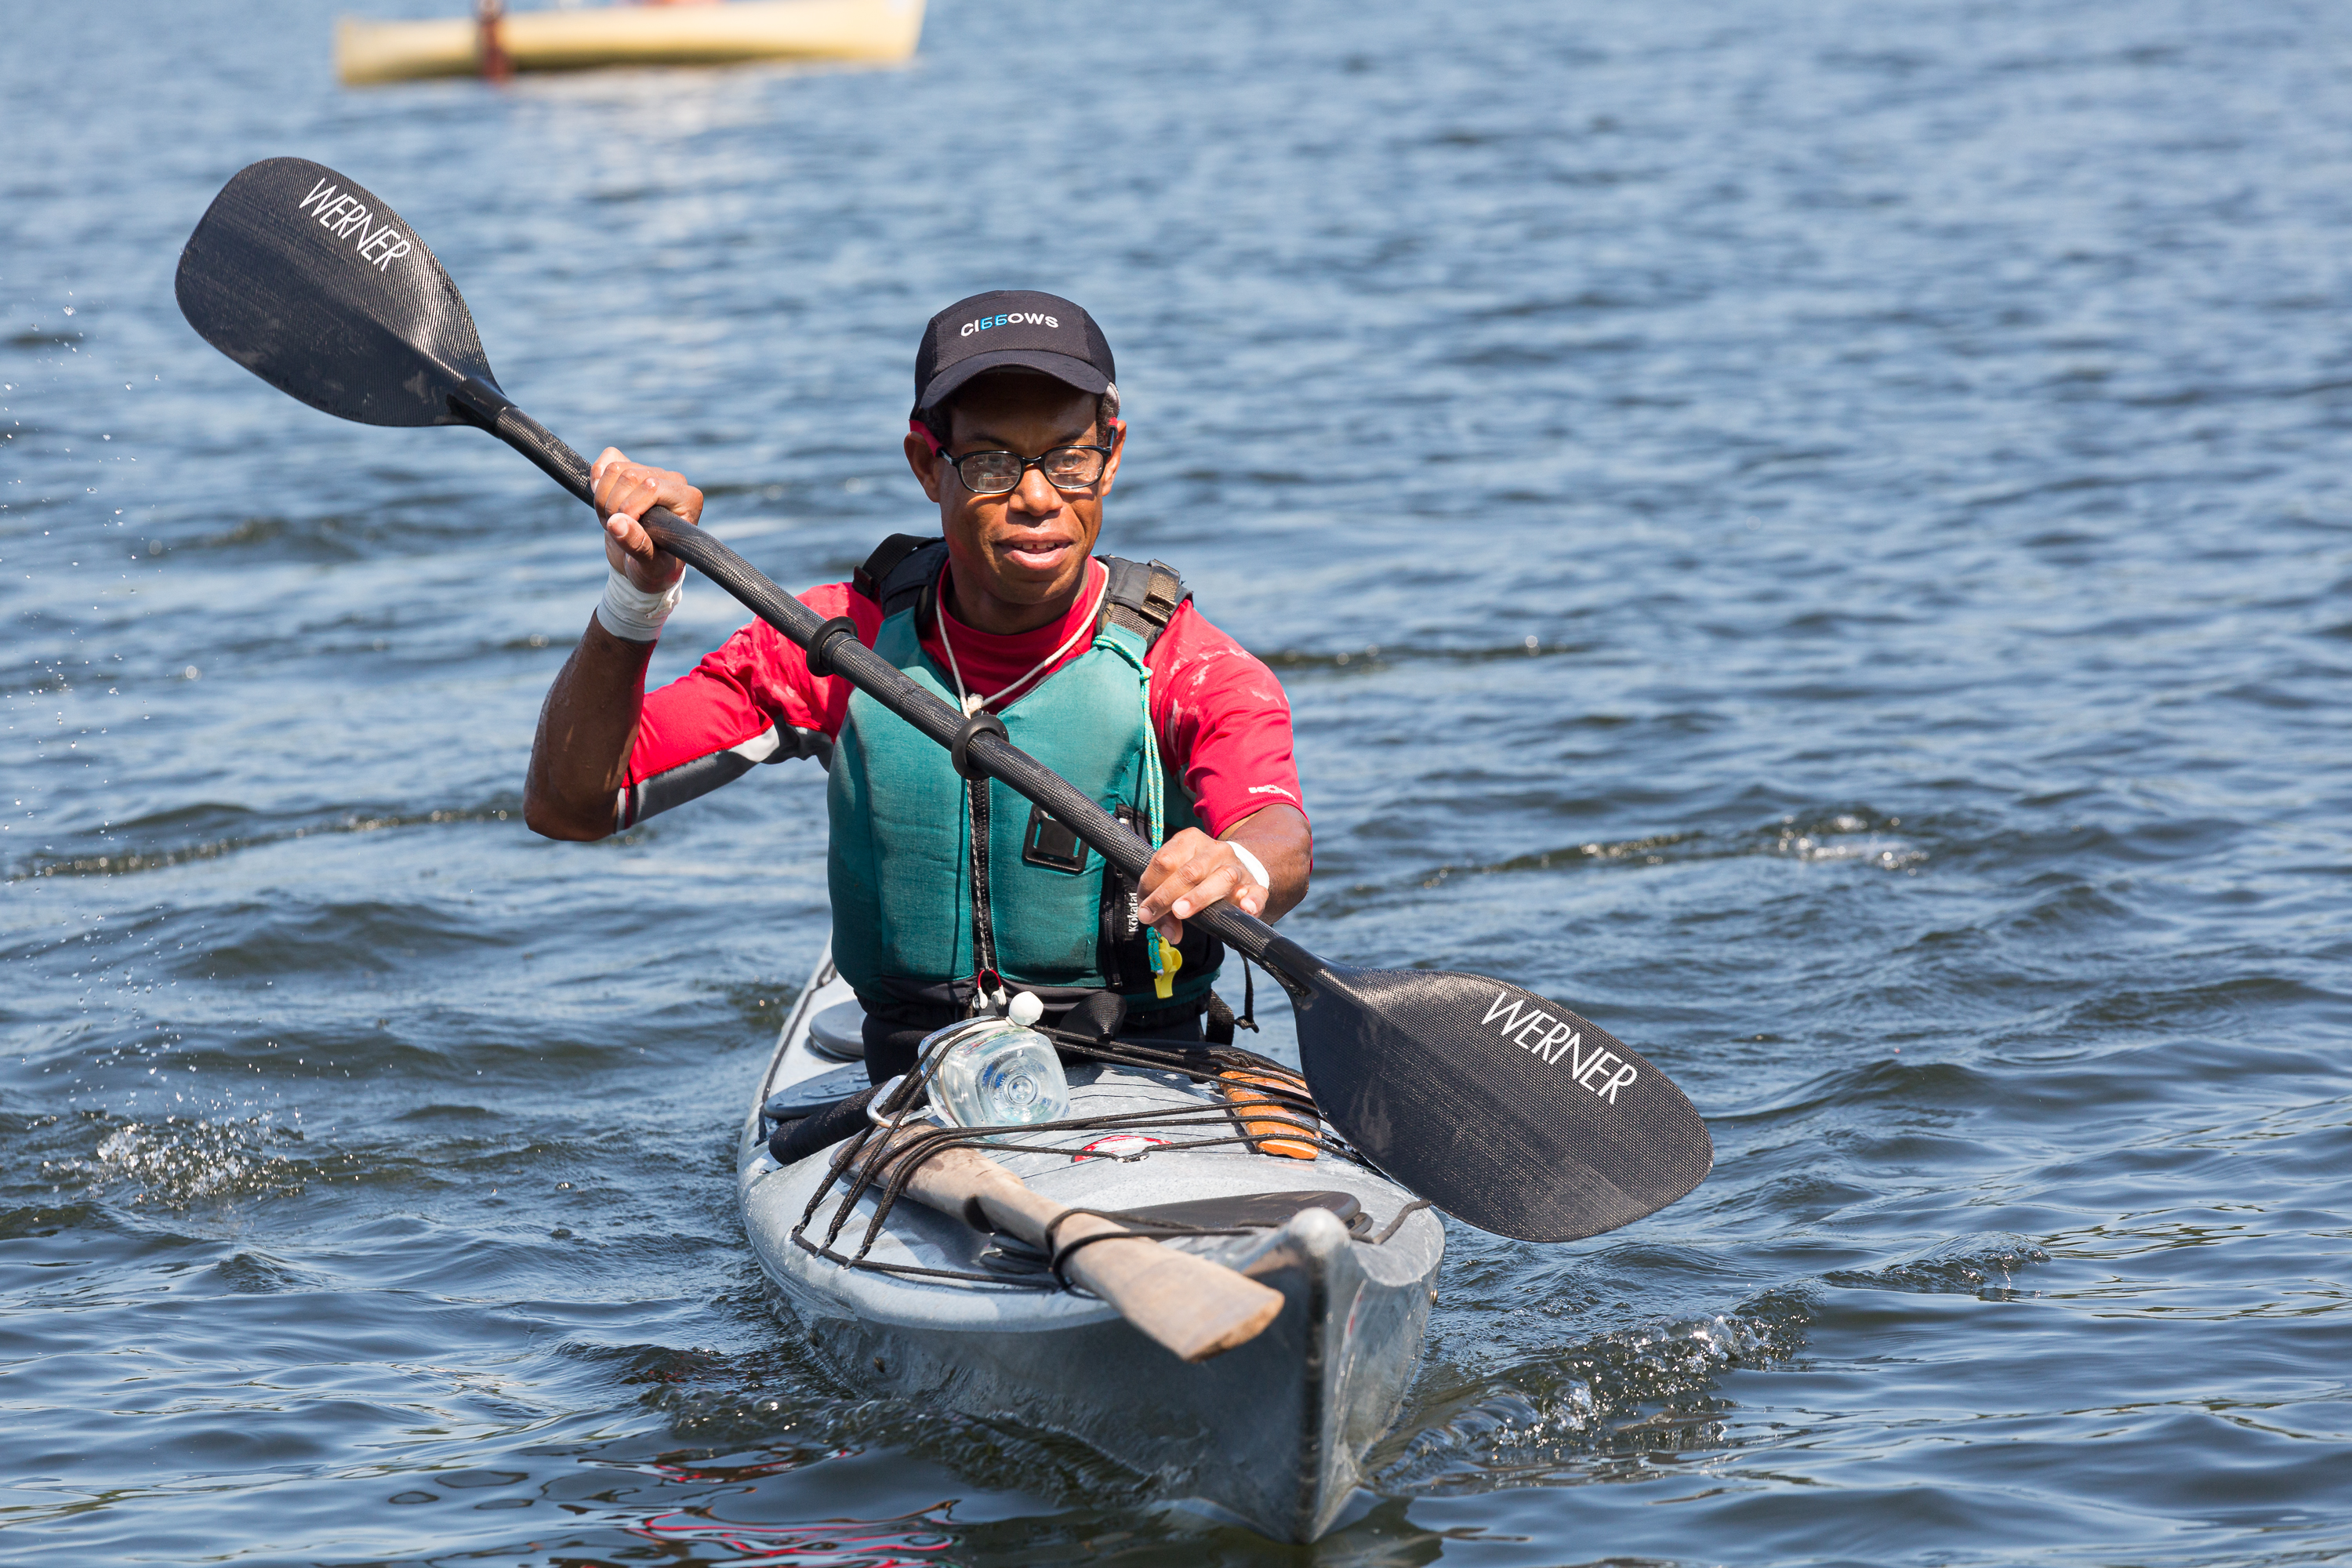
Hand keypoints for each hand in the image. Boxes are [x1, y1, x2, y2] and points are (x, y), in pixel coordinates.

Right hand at [591, 447, 700, 592]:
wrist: (641, 565)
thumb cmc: (654, 569)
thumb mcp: (649, 567)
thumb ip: (637, 546)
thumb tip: (616, 523)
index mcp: (688, 500)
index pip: (651, 486)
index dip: (628, 507)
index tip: (621, 531)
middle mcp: (673, 481)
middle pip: (630, 476)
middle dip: (612, 506)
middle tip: (614, 531)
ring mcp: (652, 471)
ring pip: (615, 469)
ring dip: (603, 499)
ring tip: (613, 522)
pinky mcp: (632, 467)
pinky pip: (609, 458)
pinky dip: (597, 480)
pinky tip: (603, 501)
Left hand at [1135, 828, 1270, 943]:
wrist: (1237, 869)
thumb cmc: (1198, 878)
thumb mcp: (1175, 881)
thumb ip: (1164, 905)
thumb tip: (1169, 931)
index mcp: (1190, 841)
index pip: (1164, 861)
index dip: (1150, 887)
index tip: (1145, 911)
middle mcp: (1215, 850)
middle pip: (1189, 871)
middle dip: (1167, 895)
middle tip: (1152, 915)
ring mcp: (1237, 867)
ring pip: (1222, 878)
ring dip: (1199, 897)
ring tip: (1181, 912)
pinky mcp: (1255, 886)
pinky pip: (1257, 893)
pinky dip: (1252, 901)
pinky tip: (1245, 908)